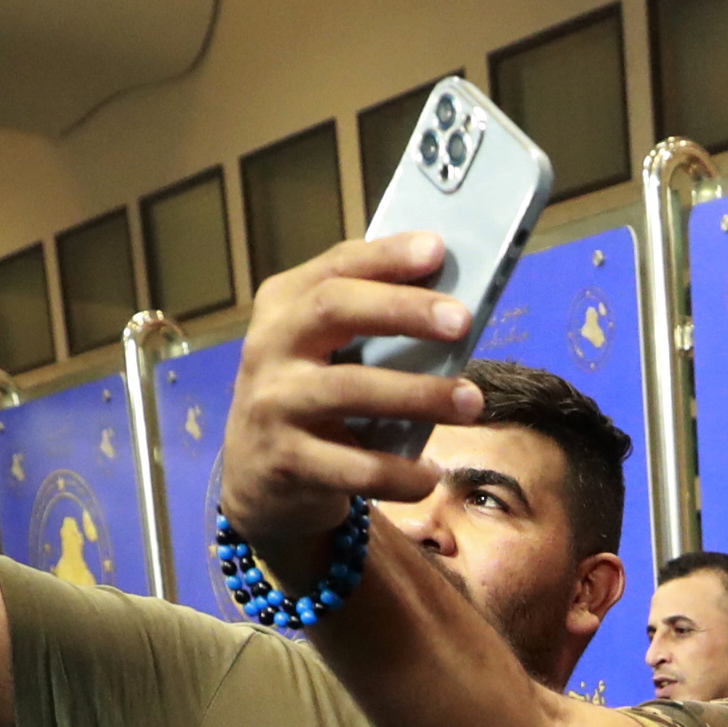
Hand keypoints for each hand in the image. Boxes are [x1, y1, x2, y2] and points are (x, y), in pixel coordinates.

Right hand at [215, 233, 487, 570]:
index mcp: (284, 306)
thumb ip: (369, 323)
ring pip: (350, 389)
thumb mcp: (321, 350)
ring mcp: (274, 404)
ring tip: (471, 402)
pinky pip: (354, 468)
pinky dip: (400, 473)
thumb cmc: (310, 396)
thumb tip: (451, 301)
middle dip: (403, 309)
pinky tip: (430, 474)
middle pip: (333, 308)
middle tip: (462, 320)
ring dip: (419, 394)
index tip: (438, 249)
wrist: (256, 477)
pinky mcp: (288, 462)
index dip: (387, 256)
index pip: (336, 266)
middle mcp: (270, 347)